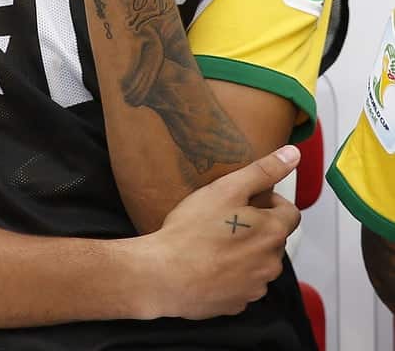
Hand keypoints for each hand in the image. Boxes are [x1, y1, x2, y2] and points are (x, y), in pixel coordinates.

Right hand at [129, 145, 301, 320]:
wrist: (164, 275)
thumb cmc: (193, 230)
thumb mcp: (226, 188)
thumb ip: (263, 170)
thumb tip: (293, 154)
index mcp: (272, 233)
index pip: (290, 213)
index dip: (269, 202)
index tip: (245, 200)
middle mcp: (271, 264)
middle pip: (273, 237)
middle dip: (256, 226)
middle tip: (223, 217)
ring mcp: (254, 287)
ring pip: (258, 261)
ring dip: (245, 250)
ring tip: (213, 240)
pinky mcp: (237, 304)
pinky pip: (242, 283)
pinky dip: (231, 273)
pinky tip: (208, 262)